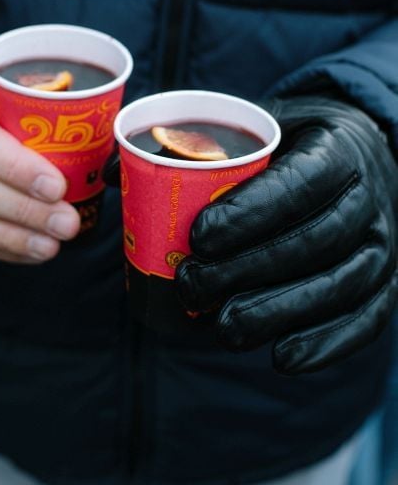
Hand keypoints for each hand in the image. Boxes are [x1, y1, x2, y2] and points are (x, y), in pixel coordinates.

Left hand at [177, 97, 397, 373]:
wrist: (359, 154)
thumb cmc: (287, 145)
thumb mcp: (251, 128)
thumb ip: (188, 147)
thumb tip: (113, 171)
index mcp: (335, 150)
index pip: (300, 182)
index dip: (252, 212)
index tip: (199, 235)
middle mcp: (369, 198)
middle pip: (314, 240)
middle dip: (250, 269)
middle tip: (191, 285)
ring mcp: (381, 245)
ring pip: (338, 284)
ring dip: (278, 311)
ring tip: (223, 326)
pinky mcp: (384, 284)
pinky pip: (365, 319)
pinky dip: (325, 343)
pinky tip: (281, 356)